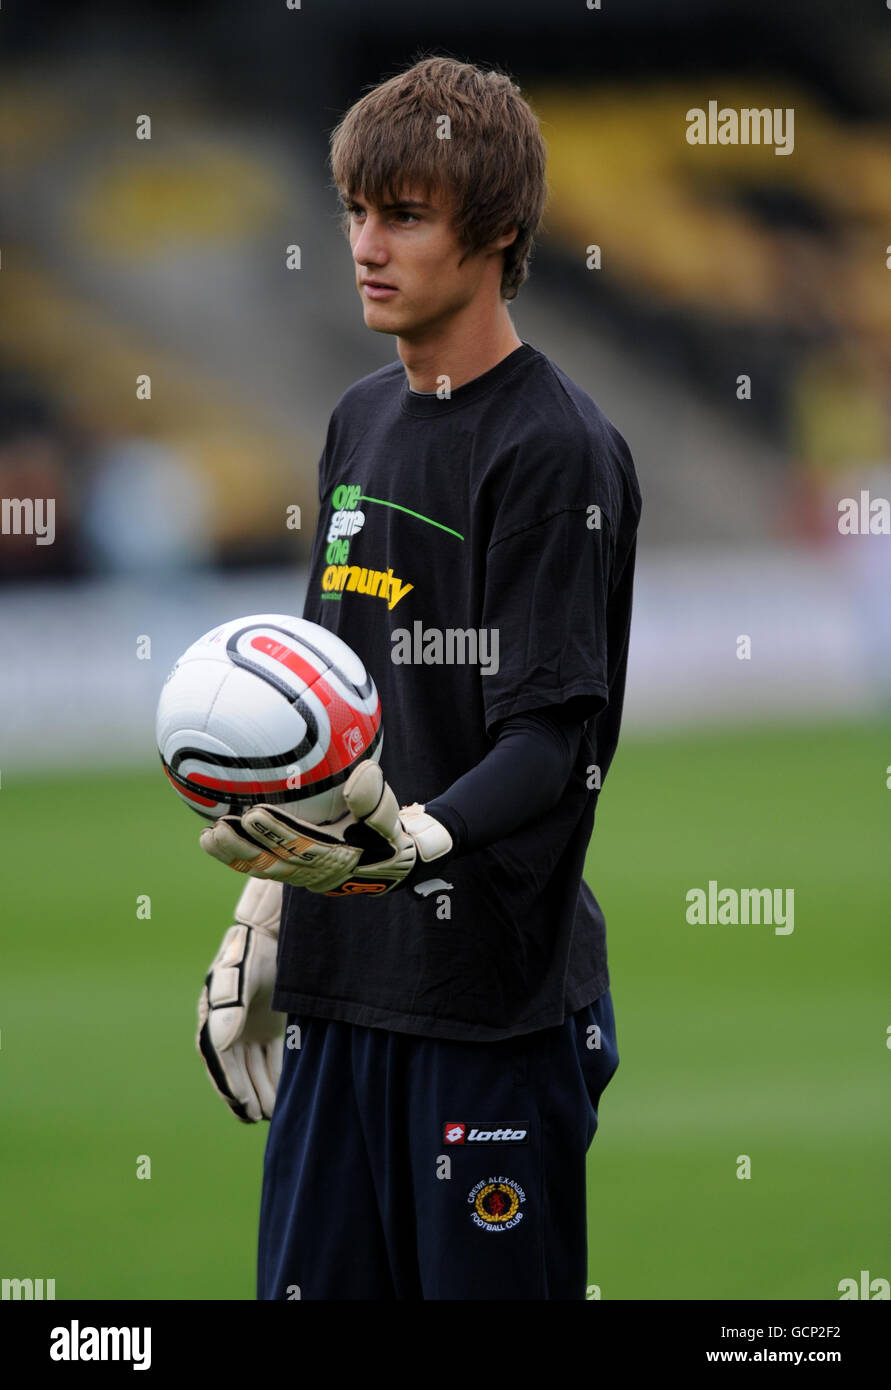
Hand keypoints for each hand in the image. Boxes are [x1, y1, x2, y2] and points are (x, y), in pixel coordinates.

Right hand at [196, 878, 283, 1121]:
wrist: (275, 931)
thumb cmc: (255, 949)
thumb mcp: (241, 971)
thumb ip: (229, 1001)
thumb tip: (219, 1041)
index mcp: (213, 1016)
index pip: (220, 1058)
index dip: (231, 1084)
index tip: (244, 1105)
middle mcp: (228, 1026)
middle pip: (235, 1069)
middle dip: (244, 1095)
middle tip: (256, 1118)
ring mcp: (248, 1028)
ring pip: (253, 1068)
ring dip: (260, 1091)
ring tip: (270, 1114)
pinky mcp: (266, 1027)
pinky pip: (268, 1059)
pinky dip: (273, 1077)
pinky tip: (282, 1096)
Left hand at [199, 760, 451, 895]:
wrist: (388, 863)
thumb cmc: (387, 833)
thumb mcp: (390, 816)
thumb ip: (376, 799)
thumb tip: (365, 771)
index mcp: (336, 857)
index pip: (301, 845)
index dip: (276, 831)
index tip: (254, 812)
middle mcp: (312, 871)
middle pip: (273, 861)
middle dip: (245, 845)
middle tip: (221, 825)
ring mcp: (297, 876)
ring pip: (261, 868)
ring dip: (234, 854)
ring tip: (208, 836)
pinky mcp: (288, 873)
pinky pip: (258, 866)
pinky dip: (235, 856)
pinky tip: (212, 838)